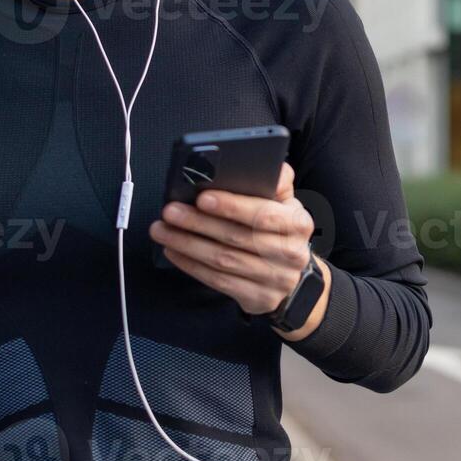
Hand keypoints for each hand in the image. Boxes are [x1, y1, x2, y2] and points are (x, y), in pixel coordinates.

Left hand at [149, 161, 330, 337]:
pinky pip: (219, 282)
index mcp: (298, 223)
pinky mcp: (259, 299)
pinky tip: (174, 252)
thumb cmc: (280, 231)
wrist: (293, 277)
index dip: (232, 206)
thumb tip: (259, 161)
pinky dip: (192, 265)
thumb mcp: (285, 203)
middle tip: (170, 211)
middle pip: (237, 237)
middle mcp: (291, 253)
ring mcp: (276, 279)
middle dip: (198, 223)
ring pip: (224, 260)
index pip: (264, 214)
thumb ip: (275, 180)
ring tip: (163, 230)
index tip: (202, 198)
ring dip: (187, 244)